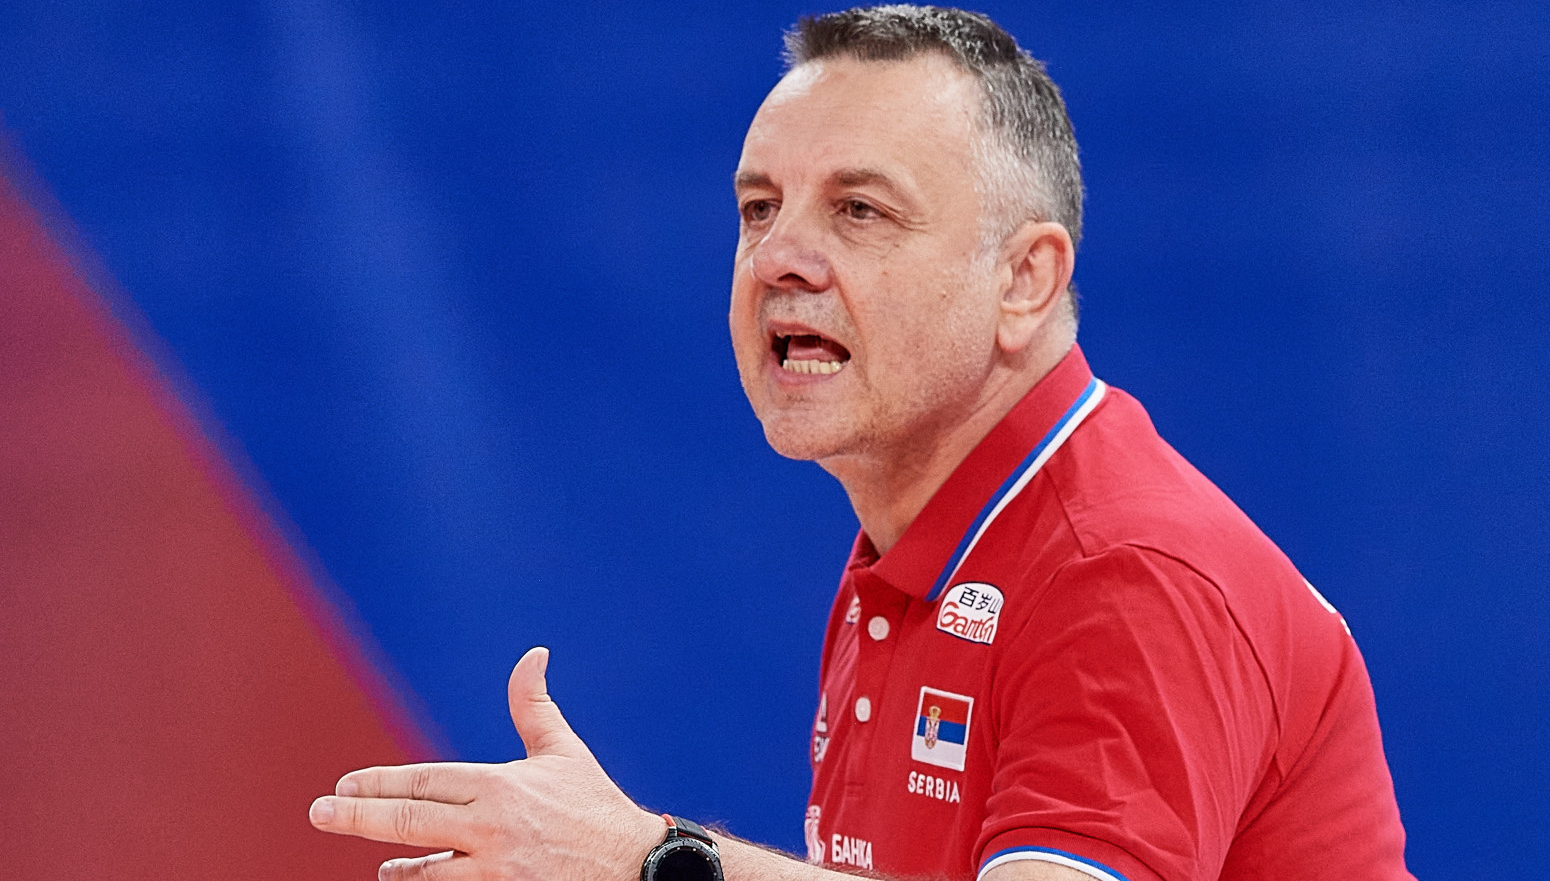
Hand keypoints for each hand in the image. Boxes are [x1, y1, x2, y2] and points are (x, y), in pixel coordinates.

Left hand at [310, 647, 663, 879]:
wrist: (636, 866)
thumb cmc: (594, 806)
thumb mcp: (563, 751)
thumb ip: (534, 706)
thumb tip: (533, 654)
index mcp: (500, 786)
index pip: (423, 782)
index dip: (379, 783)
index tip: (345, 785)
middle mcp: (491, 827)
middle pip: (408, 821)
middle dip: (357, 816)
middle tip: (319, 812)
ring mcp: (496, 870)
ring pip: (424, 871)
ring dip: (395, 867)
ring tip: (380, 864)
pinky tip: (410, 880)